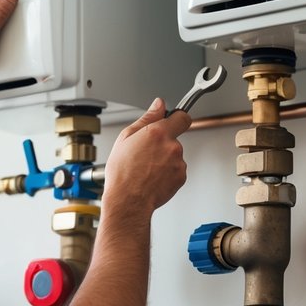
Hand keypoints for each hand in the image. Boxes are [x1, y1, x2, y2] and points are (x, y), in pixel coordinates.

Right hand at [101, 99, 189, 218]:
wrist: (128, 200)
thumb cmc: (122, 173)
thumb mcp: (125, 138)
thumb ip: (147, 118)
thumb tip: (159, 105)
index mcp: (158, 132)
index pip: (182, 117)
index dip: (177, 118)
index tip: (173, 121)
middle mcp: (172, 145)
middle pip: (175, 138)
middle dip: (163, 143)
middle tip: (146, 153)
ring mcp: (178, 162)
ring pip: (175, 155)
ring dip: (165, 159)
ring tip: (146, 168)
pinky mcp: (181, 177)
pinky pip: (176, 170)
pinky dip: (168, 173)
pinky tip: (152, 177)